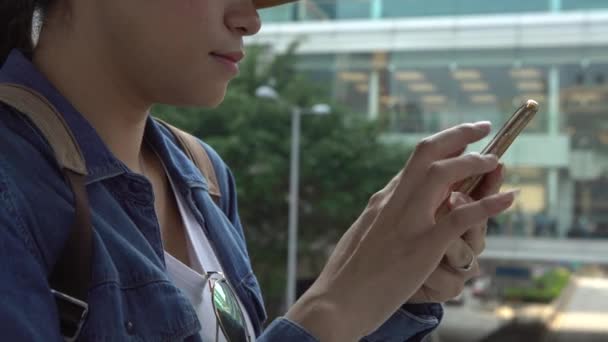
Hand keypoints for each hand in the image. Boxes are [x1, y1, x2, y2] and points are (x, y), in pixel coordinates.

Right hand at [286, 122, 516, 340]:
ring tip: (495, 161)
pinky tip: (508, 199)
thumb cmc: (347, 274)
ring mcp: (407, 222)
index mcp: (381, 200)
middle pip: (426, 153)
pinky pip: (460, 218)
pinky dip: (487, 205)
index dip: (441, 146)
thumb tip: (394, 201)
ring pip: (443, 175)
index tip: (459, 140)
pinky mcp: (421, 247)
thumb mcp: (364, 234)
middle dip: (458, 134)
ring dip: (473, 162)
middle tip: (482, 127)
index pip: (414, 163)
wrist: (335, 302)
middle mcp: (393, 202)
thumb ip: (383, 215)